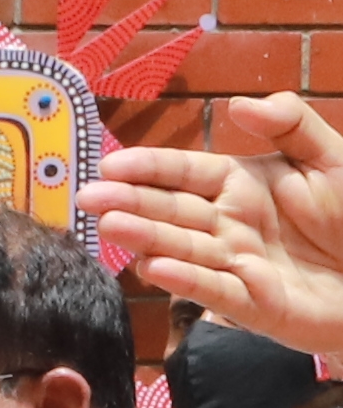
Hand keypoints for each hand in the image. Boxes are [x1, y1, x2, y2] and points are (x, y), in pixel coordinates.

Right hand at [86, 94, 342, 352]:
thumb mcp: (330, 157)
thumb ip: (290, 124)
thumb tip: (238, 104)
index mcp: (240, 186)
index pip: (184, 173)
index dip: (149, 168)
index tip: (110, 164)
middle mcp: (227, 225)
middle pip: (171, 210)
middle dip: (129, 203)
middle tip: (89, 197)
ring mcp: (234, 265)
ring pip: (182, 248)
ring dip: (146, 238)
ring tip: (111, 228)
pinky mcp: (249, 303)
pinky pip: (213, 289)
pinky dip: (184, 280)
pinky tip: (154, 267)